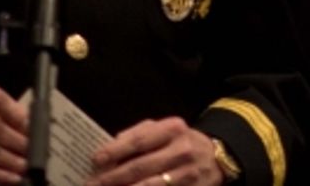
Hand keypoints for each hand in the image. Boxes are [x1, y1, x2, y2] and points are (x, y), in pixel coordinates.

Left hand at [88, 116, 224, 185]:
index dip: (115, 151)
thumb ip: (139, 133)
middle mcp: (182, 150)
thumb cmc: (182, 142)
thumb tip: (111, 145)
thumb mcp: (165, 129)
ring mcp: (188, 174)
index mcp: (173, 129)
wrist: (217, 157)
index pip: (138, 140)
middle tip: (92, 183)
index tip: (96, 160)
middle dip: (112, 178)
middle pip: (140, 167)